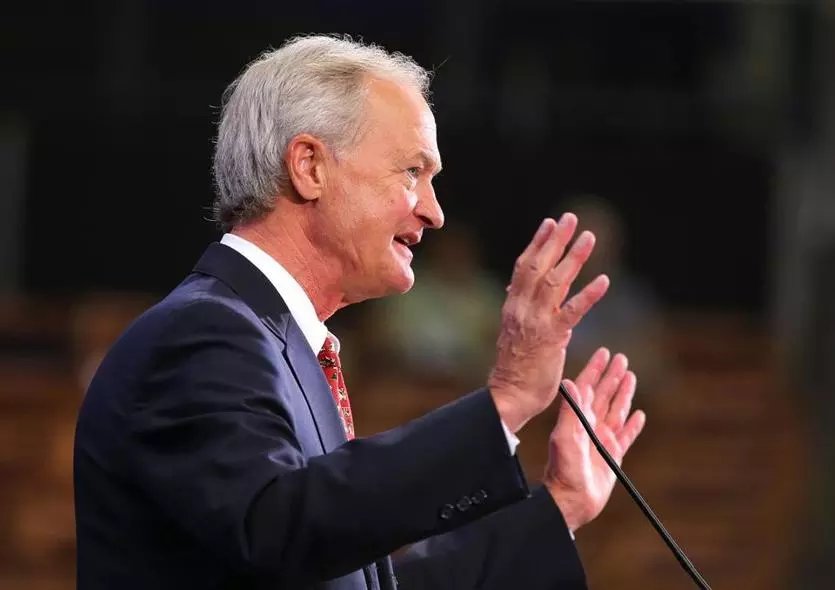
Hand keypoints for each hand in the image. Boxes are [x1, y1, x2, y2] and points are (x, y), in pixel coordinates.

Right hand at [488, 214, 608, 432]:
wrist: (510, 395)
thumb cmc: (515, 366)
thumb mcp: (513, 330)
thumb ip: (520, 307)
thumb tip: (517, 286)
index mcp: (512, 306)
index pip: (523, 267)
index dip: (537, 243)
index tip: (550, 223)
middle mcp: (521, 309)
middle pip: (538, 266)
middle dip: (556, 240)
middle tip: (571, 218)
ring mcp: (536, 322)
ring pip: (555, 282)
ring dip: (574, 258)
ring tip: (589, 238)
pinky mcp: (552, 338)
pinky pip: (573, 311)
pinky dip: (589, 295)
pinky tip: (604, 281)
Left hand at [544, 348, 645, 532]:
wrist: (572, 499)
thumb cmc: (564, 468)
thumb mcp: (565, 436)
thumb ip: (570, 410)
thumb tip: (569, 381)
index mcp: (577, 418)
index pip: (588, 386)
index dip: (595, 369)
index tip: (604, 352)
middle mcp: (590, 425)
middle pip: (605, 394)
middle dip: (612, 376)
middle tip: (622, 358)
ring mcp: (602, 439)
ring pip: (616, 410)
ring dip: (624, 393)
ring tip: (631, 376)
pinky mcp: (613, 455)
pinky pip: (626, 435)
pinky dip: (633, 425)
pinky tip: (639, 414)